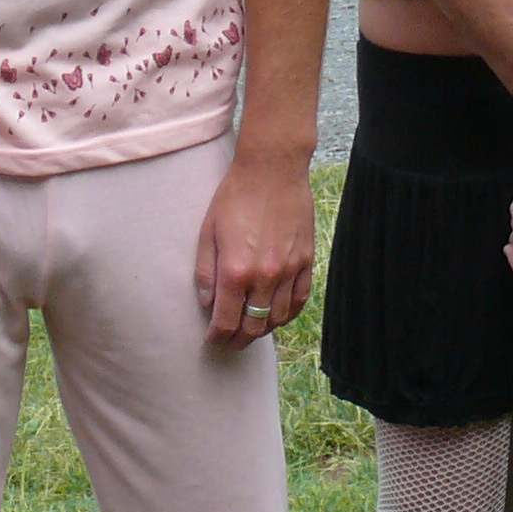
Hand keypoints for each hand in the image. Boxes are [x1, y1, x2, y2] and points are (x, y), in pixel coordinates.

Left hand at [197, 145, 317, 344]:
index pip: (226, 322)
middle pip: (253, 327)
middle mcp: (265, 276)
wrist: (273, 169)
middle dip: (238, 340)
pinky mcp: (307, 260)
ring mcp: (290, 269)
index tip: (212, 339)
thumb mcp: (207, 233)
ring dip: (263, 330)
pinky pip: (300, 300)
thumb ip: (205, 274)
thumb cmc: (234, 197)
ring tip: (251, 328)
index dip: (217, 337)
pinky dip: (288, 314)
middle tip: (229, 342)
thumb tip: (208, 305)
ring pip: (278, 319)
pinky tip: (277, 315)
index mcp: (235, 271)